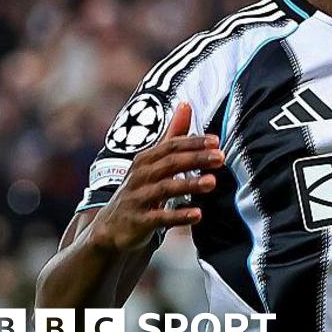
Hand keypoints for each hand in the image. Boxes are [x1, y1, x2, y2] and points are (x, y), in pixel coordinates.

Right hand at [87, 102, 220, 253]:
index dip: (194, 142)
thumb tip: (186, 104)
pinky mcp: (139, 221)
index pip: (171, 145)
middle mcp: (140, 176)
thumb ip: (172, 135)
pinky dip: (179, 216)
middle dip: (196, 159)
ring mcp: (138, 198)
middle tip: (221, 157)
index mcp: (146, 159)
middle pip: (170, 163)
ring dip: (189, 184)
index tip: (216, 141)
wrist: (110, 228)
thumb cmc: (140, 189)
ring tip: (212, 182)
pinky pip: (160, 218)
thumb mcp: (153, 162)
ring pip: (165, 188)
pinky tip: (198, 214)